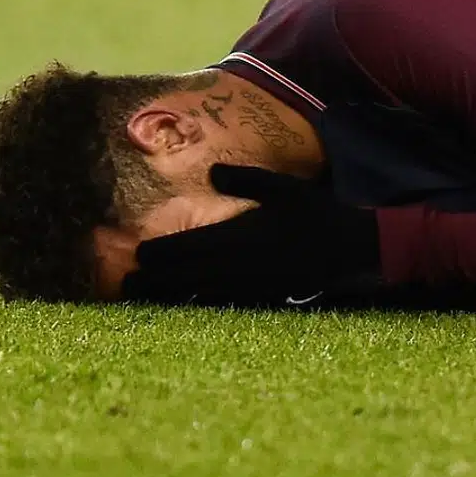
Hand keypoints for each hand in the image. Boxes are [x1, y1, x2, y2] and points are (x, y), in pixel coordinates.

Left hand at [120, 165, 380, 306]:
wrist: (350, 250)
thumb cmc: (317, 214)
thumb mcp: (283, 188)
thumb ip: (245, 179)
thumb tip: (212, 172)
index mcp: (238, 238)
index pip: (187, 248)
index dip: (159, 253)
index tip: (138, 255)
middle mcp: (237, 266)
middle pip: (184, 277)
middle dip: (153, 281)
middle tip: (125, 285)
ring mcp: (248, 286)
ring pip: (198, 293)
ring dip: (168, 296)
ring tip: (144, 299)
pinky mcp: (261, 297)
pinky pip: (220, 303)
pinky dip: (197, 303)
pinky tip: (188, 303)